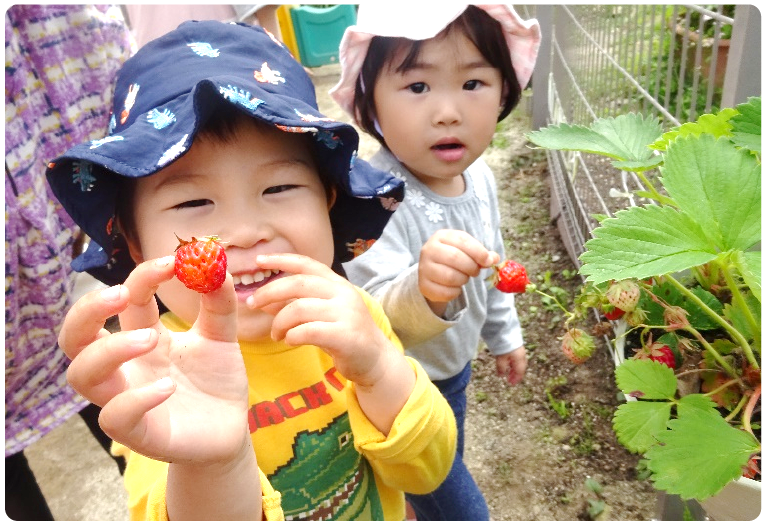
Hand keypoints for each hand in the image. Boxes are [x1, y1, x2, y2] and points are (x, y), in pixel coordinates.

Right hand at [59, 256, 249, 464]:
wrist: (231, 431)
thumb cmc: (217, 382)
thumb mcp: (222, 336)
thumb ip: (219, 302)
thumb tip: (216, 262)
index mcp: (143, 338)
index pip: (126, 301)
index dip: (142, 276)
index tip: (172, 261)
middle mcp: (126, 367)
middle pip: (75, 337)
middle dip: (87, 310)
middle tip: (122, 294)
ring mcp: (127, 399)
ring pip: (82, 376)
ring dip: (109, 350)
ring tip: (149, 338)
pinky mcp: (141, 434)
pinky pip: (115, 418)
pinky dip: (135, 399)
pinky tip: (167, 387)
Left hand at [247, 254, 399, 386]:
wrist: (374, 360)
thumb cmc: (343, 335)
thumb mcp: (319, 315)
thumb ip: (295, 305)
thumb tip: (263, 301)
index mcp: (336, 284)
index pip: (306, 264)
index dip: (281, 260)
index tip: (258, 260)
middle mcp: (342, 293)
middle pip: (298, 283)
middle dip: (270, 292)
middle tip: (253, 304)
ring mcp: (346, 313)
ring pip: (299, 309)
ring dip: (279, 321)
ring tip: (276, 334)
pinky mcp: (345, 335)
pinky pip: (308, 331)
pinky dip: (292, 336)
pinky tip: (290, 341)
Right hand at [418, 230, 499, 313]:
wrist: (432, 273)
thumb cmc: (452, 258)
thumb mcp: (467, 251)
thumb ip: (481, 254)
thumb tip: (495, 258)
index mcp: (442, 236)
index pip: (462, 240)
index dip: (478, 251)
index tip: (488, 261)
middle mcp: (429, 249)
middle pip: (455, 258)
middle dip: (471, 267)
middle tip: (475, 272)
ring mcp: (424, 268)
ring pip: (450, 277)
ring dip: (463, 280)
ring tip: (463, 278)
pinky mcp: (423, 285)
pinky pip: (446, 292)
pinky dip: (455, 292)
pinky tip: (455, 288)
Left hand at [495, 346, 527, 384]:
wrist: (504, 330)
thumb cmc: (504, 345)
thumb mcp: (501, 358)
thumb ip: (502, 367)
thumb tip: (501, 375)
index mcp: (519, 359)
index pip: (520, 372)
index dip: (516, 379)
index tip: (511, 384)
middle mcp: (521, 355)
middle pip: (520, 367)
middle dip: (515, 374)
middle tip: (510, 380)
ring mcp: (519, 350)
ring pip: (518, 362)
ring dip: (513, 368)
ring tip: (508, 372)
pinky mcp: (515, 345)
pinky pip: (515, 357)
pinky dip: (512, 362)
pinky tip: (507, 363)